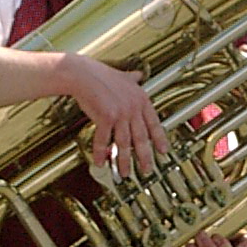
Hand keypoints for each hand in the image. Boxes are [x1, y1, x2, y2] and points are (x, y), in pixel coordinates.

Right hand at [66, 54, 168, 176]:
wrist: (83, 74)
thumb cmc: (101, 76)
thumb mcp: (123, 75)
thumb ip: (133, 78)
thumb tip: (139, 75)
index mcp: (141, 99)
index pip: (154, 123)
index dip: (160, 139)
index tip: (164, 150)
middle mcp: (133, 107)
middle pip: (141, 137)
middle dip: (145, 156)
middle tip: (146, 169)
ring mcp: (120, 113)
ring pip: (124, 143)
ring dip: (124, 161)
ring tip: (125, 172)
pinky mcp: (106, 117)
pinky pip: (103, 140)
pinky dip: (100, 152)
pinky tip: (100, 161)